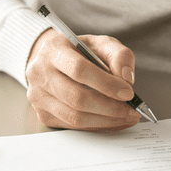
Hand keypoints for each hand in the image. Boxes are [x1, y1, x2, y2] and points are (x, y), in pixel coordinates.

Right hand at [25, 28, 141, 129]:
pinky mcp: (43, 114)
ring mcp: (38, 97)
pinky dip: (97, 126)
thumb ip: (119, 55)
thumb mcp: (102, 44)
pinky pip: (73, 126)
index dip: (106, 84)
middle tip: (132, 110)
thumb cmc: (81, 52)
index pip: (79, 70)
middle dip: (110, 108)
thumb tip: (126, 79)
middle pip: (77, 98)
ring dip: (106, 121)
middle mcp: (40, 73)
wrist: (55, 61)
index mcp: (53, 49)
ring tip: (127, 117)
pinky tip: (114, 121)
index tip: (128, 93)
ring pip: (75, 117)